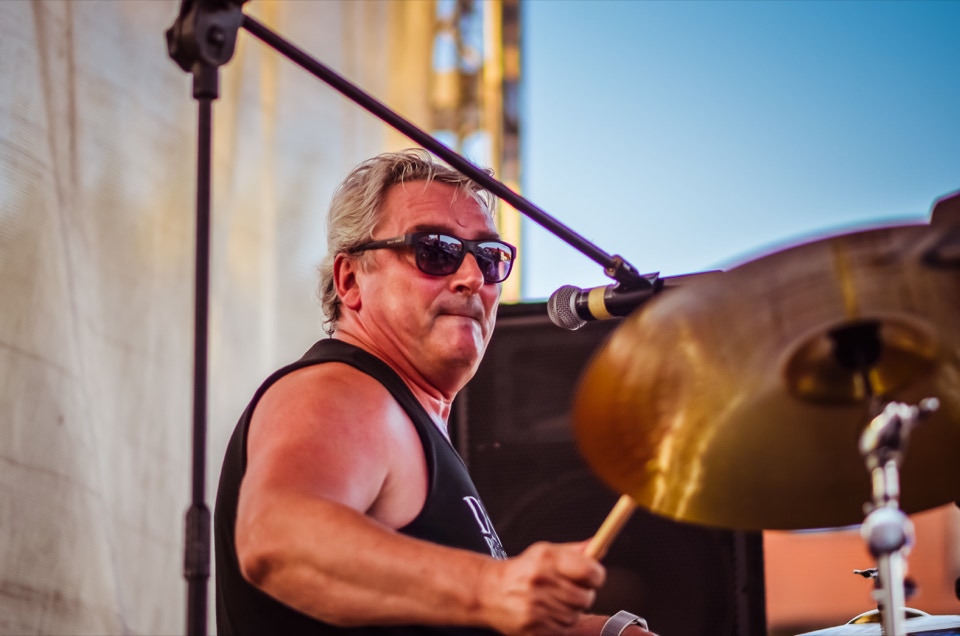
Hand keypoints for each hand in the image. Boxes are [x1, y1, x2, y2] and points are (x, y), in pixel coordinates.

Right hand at [476, 541, 605, 635]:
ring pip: (576, 615)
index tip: (593, 576)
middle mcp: (540, 582)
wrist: (488, 592)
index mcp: (546, 559)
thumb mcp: (544, 552)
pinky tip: (549, 613)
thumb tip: (599, 544)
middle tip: (570, 590)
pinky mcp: (534, 628)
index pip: (589, 571)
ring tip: (555, 601)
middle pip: (585, 597)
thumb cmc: (521, 571)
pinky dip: (561, 624)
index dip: (596, 575)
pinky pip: (564, 630)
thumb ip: (574, 551)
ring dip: (571, 610)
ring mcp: (536, 607)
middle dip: (583, 594)